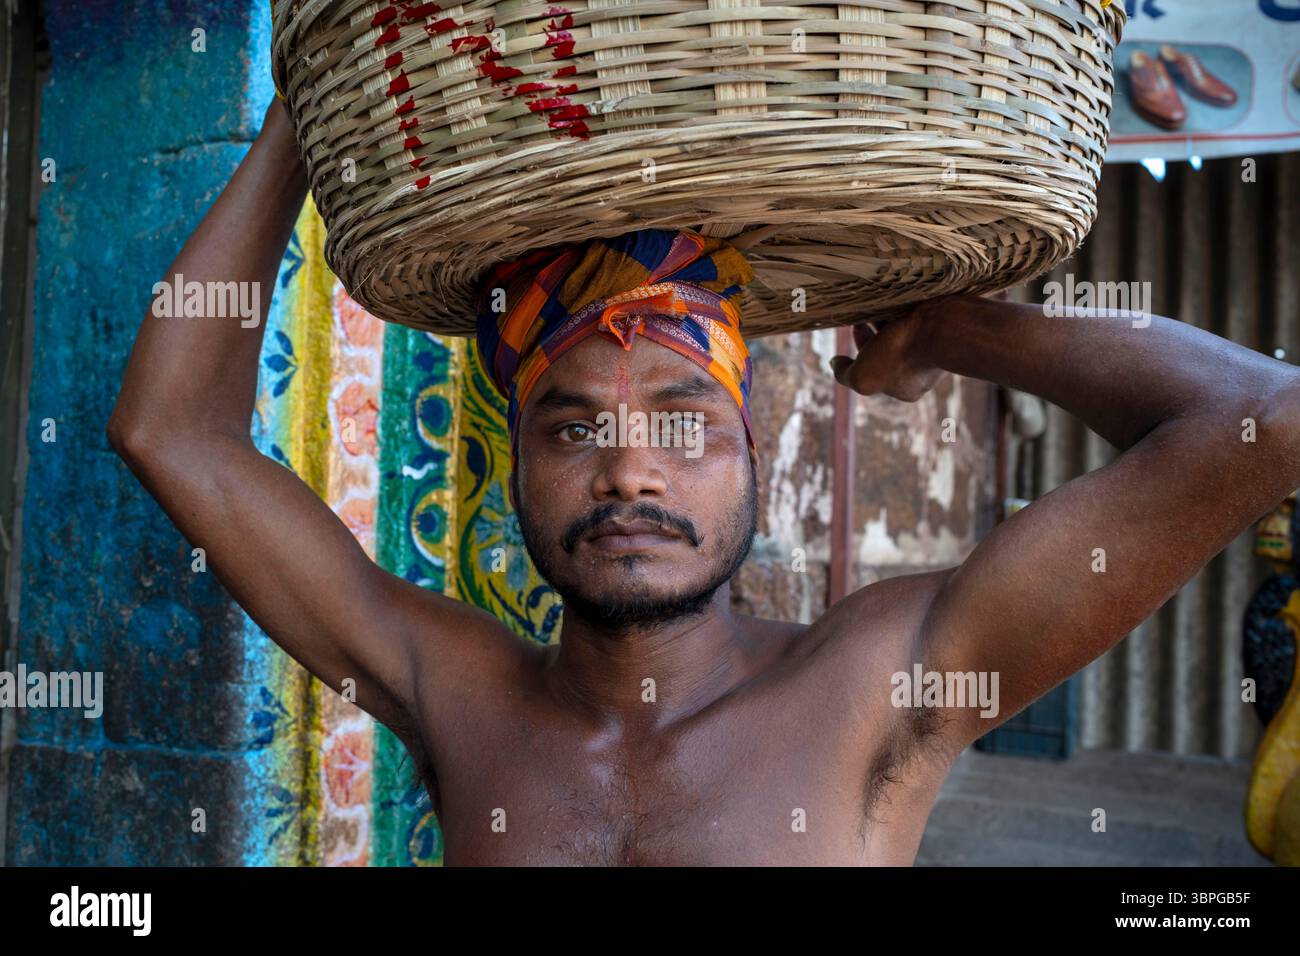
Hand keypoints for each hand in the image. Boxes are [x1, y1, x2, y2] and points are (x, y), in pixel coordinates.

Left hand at [829, 299, 945, 400]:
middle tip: (864, 312)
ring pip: (905, 331)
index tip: (856, 327)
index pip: (876, 368)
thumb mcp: (862, 376)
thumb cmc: (901, 356)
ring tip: (877, 300)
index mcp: (906, 386)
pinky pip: (919, 317)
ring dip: (888, 317)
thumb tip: (835, 363)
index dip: (861, 347)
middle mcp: (923, 370)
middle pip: (890, 349)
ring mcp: (936, 348)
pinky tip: (896, 296)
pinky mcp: (944, 327)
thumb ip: (845, 374)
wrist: (942, 328)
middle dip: (874, 331)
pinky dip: (906, 308)